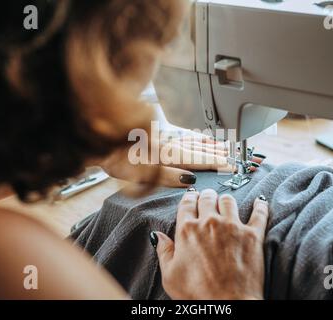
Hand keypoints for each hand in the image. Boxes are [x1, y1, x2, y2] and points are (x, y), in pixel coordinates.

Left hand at [102, 133, 263, 187]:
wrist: (100, 140)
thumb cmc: (117, 159)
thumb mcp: (141, 174)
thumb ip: (167, 176)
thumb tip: (190, 180)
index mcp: (167, 156)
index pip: (197, 160)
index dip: (214, 164)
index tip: (229, 166)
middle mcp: (168, 145)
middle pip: (197, 149)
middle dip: (216, 154)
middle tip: (232, 157)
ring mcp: (164, 138)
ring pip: (191, 140)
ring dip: (207, 144)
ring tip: (222, 145)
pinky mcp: (157, 135)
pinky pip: (181, 135)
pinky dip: (193, 136)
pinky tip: (198, 136)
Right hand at [153, 189, 268, 299]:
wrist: (227, 305)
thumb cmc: (197, 294)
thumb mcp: (170, 275)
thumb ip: (164, 251)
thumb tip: (157, 235)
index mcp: (187, 230)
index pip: (187, 204)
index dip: (189, 198)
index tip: (191, 198)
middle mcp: (209, 223)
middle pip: (207, 198)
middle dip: (206, 196)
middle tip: (208, 199)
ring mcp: (232, 226)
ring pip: (229, 200)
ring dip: (226, 200)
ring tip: (226, 203)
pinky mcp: (252, 234)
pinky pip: (259, 213)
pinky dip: (260, 205)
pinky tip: (260, 201)